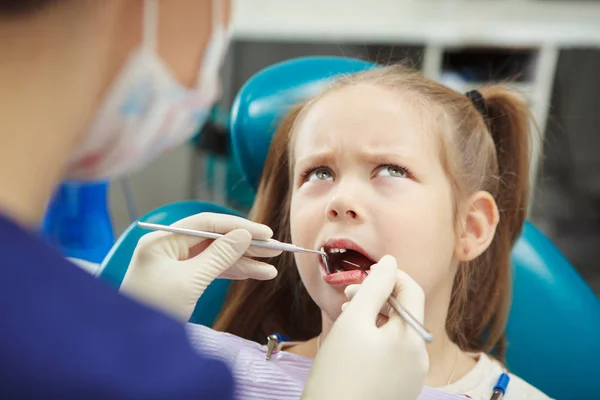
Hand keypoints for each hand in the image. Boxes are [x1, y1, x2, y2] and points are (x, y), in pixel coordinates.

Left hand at [120, 213, 280, 321]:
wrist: (134, 347)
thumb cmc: (154, 310)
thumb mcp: (190, 281)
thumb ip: (219, 256)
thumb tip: (244, 235)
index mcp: (162, 240)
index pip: (206, 223)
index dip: (238, 226)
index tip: (265, 233)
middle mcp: (168, 247)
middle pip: (214, 239)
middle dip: (245, 245)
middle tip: (275, 249)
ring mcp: (175, 264)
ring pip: (216, 256)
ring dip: (243, 262)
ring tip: (271, 270)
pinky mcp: (181, 279)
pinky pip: (211, 270)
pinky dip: (233, 273)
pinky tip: (255, 274)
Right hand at [302, 256, 428, 399]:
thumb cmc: (338, 372)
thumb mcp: (353, 320)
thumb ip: (374, 286)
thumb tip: (390, 262)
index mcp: (412, 339)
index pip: (412, 291)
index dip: (390, 276)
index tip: (363, 275)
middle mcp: (419, 358)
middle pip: (404, 312)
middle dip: (378, 298)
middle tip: (348, 297)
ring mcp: (411, 377)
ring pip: (397, 333)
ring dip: (375, 318)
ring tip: (347, 319)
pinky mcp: (399, 388)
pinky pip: (393, 354)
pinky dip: (376, 340)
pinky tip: (354, 344)